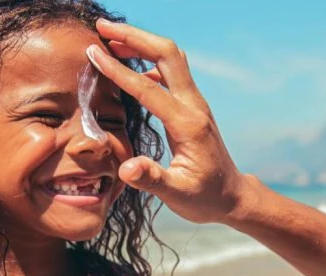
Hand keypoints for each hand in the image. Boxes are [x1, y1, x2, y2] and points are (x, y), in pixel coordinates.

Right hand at [86, 19, 248, 224]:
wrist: (232, 197)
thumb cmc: (205, 198)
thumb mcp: (177, 195)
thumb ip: (151, 179)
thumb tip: (126, 168)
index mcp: (187, 124)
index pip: (148, 87)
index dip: (118, 70)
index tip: (93, 54)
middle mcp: (194, 106)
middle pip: (168, 54)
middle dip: (135, 36)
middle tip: (102, 26)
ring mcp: (195, 103)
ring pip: (171, 58)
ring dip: (142, 43)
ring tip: (109, 39)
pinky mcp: (191, 107)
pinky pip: (171, 72)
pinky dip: (148, 60)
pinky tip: (130, 67)